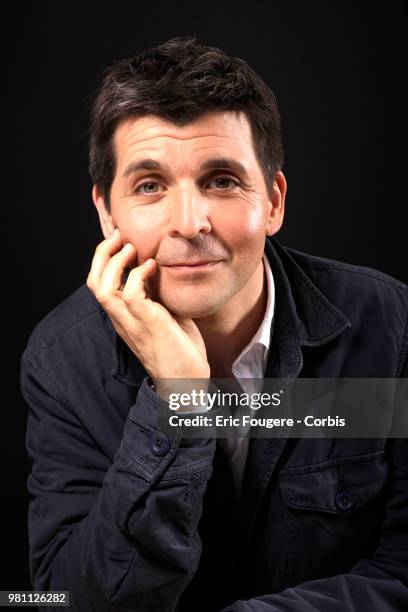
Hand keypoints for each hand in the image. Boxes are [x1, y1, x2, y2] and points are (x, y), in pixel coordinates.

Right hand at [86, 229, 209, 402]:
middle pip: (94, 282)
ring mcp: (132, 322)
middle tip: (119, 236)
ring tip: (131, 247)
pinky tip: (152, 266)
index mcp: (123, 317)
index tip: (120, 240)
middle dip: (102, 255)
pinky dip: (137, 274)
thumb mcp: (166, 315)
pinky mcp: (147, 324)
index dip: (104, 260)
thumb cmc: (180, 349)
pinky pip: (130, 294)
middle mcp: (122, 319)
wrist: (188, 382)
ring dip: (115, 262)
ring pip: (103, 287)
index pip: (100, 284)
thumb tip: (160, 270)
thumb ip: (157, 295)